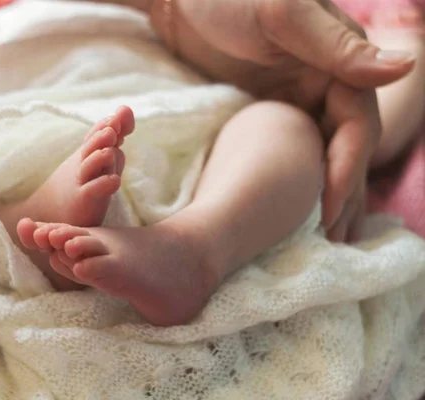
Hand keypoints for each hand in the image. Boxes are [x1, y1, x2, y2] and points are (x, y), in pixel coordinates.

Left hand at [149, 0, 414, 240]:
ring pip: (322, 152)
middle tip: (335, 241)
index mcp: (339, 58)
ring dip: (325, 193)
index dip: (346, 169)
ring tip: (325, 238)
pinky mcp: (272, 108)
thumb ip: (337, 44)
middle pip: (345, 145)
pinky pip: (293, 149)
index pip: (356, 124)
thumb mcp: (281, 13)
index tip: (329, 211)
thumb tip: (404, 68)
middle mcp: (327, 80)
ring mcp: (298, 96)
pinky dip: (298, 178)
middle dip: (342, 192)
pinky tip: (295, 206)